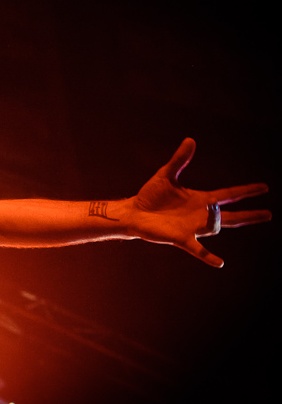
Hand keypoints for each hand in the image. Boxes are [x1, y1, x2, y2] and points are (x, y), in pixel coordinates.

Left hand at [129, 138, 269, 267]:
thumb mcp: (166, 174)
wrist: (134, 212)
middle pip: (232, 217)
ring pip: (215, 227)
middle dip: (250, 215)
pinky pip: (198, 249)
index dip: (246, 191)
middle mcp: (201, 215)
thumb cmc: (151, 195)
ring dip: (217, 218)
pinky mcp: (180, 238)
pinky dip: (208, 256)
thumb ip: (180, 160)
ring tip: (214, 205)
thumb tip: (190, 140)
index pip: (229, 194)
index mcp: (201, 199)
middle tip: (269, 214)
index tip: (264, 187)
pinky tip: (220, 263)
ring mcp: (192, 228)